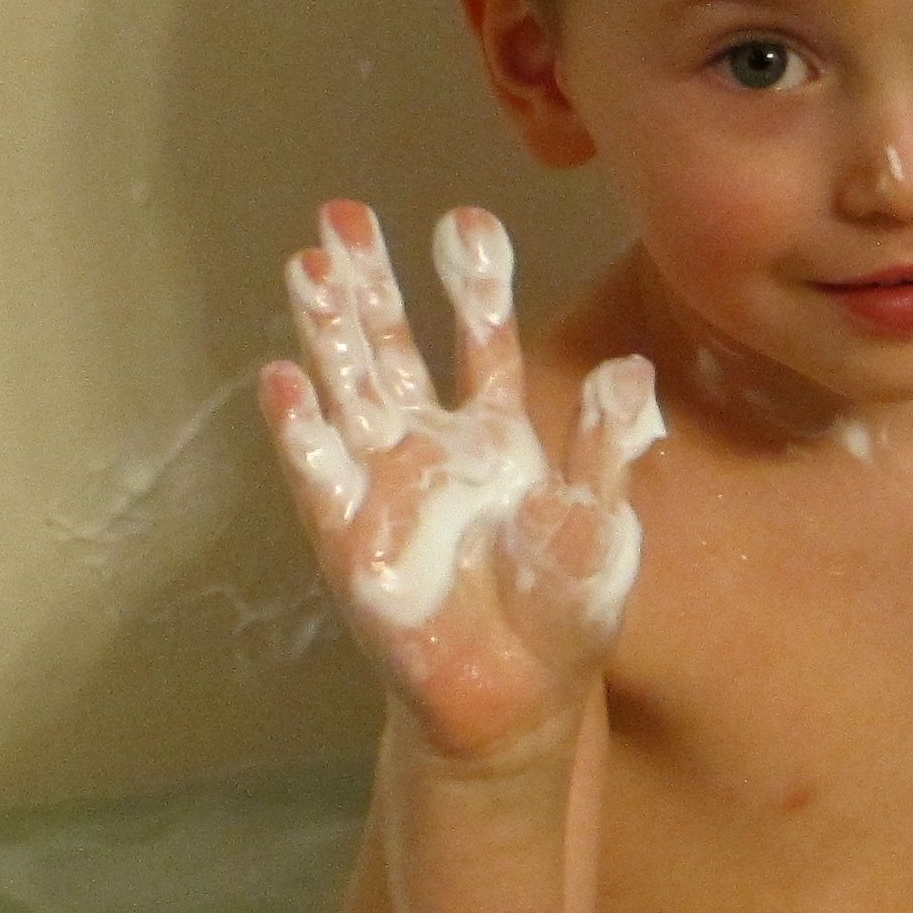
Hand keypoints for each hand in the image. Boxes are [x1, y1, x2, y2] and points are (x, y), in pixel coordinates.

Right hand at [260, 203, 663, 766]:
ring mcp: (384, 488)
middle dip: (371, 284)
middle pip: (393, 349)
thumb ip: (604, 447)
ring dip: (326, 333)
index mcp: (497, 435)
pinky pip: (322, 478)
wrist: (519, 696)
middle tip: (344, 215)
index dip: (473, 284)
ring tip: (308, 267)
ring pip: (348, 393)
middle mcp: (432, 447)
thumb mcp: (601, 521)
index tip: (466, 218)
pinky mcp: (351, 540)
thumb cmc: (561, 607)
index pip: (481, 342)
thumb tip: (631, 368)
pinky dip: (300, 432)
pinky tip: (281, 381)